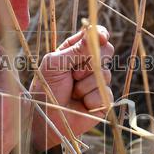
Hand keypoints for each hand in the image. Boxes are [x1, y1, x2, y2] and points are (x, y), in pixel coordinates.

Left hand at [29, 26, 114, 149]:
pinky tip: (80, 104)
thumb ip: (76, 49)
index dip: (100, 35)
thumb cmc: (46, 89)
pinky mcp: (103, 99)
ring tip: (72, 92)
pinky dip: (90, 99)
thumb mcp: (55, 64)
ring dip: (85, 85)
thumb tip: (99, 34)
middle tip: (73, 74)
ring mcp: (98, 82)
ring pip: (105, 74)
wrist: (46, 119)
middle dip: (90, 62)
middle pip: (107, 51)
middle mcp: (89, 64)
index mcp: (76, 51)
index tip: (101, 37)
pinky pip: (105, 93)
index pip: (95, 36)